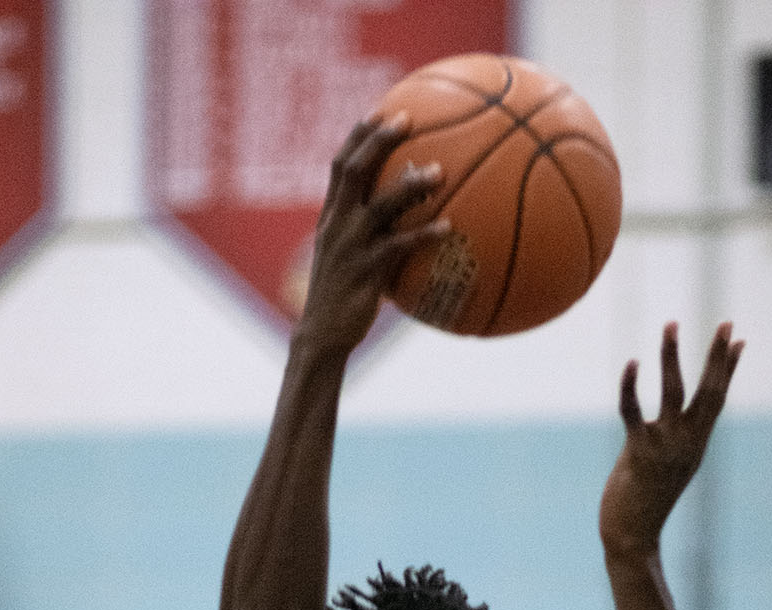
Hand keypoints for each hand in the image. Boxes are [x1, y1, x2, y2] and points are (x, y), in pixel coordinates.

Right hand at [297, 115, 448, 358]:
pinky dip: (425, 235)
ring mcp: (350, 247)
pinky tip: (450, 227)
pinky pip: (399, 247)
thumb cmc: (341, 300)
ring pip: (380, 205)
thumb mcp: (347, 259)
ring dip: (411, 185)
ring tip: (440, 172)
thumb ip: (369, 235)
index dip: (361, 135)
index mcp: (331, 217)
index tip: (383, 110)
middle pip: (354, 169)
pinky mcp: (366, 272)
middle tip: (408, 118)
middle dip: (379, 140)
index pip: (340, 163)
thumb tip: (404, 221)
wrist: (322, 337)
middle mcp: (337, 224)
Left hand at [599, 322, 743, 557]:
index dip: (728, 369)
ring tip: (671, 324)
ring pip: (673, 393)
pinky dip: (631, 386)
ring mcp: (665, 448)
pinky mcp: (638, 453)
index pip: (718, 399)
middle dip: (717, 357)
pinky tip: (633, 362)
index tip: (739, 339)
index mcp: (697, 444)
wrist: (632, 537)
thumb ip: (674, 441)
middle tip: (726, 323)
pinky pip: (633, 412)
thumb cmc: (645, 500)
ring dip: (672, 357)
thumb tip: (671, 420)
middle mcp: (687, 443)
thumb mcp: (668, 466)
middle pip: (709, 392)